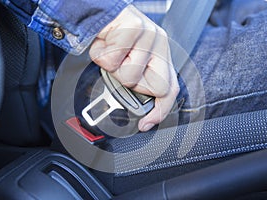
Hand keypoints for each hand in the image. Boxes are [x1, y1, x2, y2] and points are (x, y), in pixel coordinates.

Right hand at [89, 5, 178, 131]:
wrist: (95, 11)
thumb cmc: (110, 37)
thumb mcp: (127, 62)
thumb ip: (137, 80)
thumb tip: (139, 107)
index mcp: (160, 53)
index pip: (170, 88)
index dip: (161, 110)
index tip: (146, 124)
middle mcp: (159, 42)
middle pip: (155, 87)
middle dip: (132, 84)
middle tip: (121, 67)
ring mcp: (148, 34)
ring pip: (130, 75)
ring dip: (113, 68)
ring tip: (111, 52)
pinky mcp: (133, 26)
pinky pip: (112, 60)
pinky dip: (101, 55)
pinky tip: (104, 42)